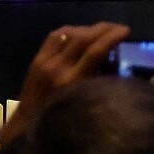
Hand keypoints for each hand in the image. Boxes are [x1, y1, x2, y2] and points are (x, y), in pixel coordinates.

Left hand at [2, 21, 129, 145]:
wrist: (28, 125)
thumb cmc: (62, 122)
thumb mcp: (85, 104)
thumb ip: (99, 82)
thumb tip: (116, 62)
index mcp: (72, 82)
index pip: (96, 50)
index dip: (113, 36)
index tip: (126, 31)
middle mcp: (58, 67)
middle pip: (84, 37)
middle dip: (104, 28)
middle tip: (118, 27)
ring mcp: (45, 61)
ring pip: (70, 33)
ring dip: (88, 28)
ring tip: (102, 30)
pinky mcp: (37, 59)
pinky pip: (55, 36)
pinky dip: (71, 30)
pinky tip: (80, 33)